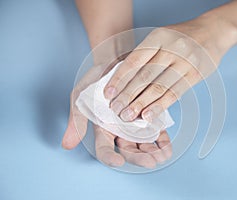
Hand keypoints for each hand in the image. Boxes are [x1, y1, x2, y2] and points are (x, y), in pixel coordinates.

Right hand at [61, 33, 171, 167]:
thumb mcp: (80, 98)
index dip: (110, 157)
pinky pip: (156, 131)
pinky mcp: (148, 116)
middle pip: (129, 150)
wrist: (113, 63)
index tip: (118, 160)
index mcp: (102, 130)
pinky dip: (162, 140)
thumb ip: (77, 121)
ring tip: (163, 157)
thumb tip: (66, 145)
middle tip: (150, 162)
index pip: (104, 149)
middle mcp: (119, 130)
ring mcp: (135, 124)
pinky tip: (168, 146)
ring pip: (144, 143)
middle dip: (139, 158)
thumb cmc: (94, 82)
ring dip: (154, 152)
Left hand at [104, 16, 236, 121]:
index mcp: (158, 37)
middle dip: (127, 95)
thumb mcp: (162, 38)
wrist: (213, 31)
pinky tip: (148, 116)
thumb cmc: (182, 37)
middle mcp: (172, 48)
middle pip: (144, 76)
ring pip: (158, 87)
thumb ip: (146, 56)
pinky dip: (160, 106)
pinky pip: (174, 93)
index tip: (108, 93)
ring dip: (141, 104)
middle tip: (116, 109)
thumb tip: (124, 82)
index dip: (119, 79)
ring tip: (128, 116)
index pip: (134, 60)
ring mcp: (185, 62)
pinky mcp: (195, 74)